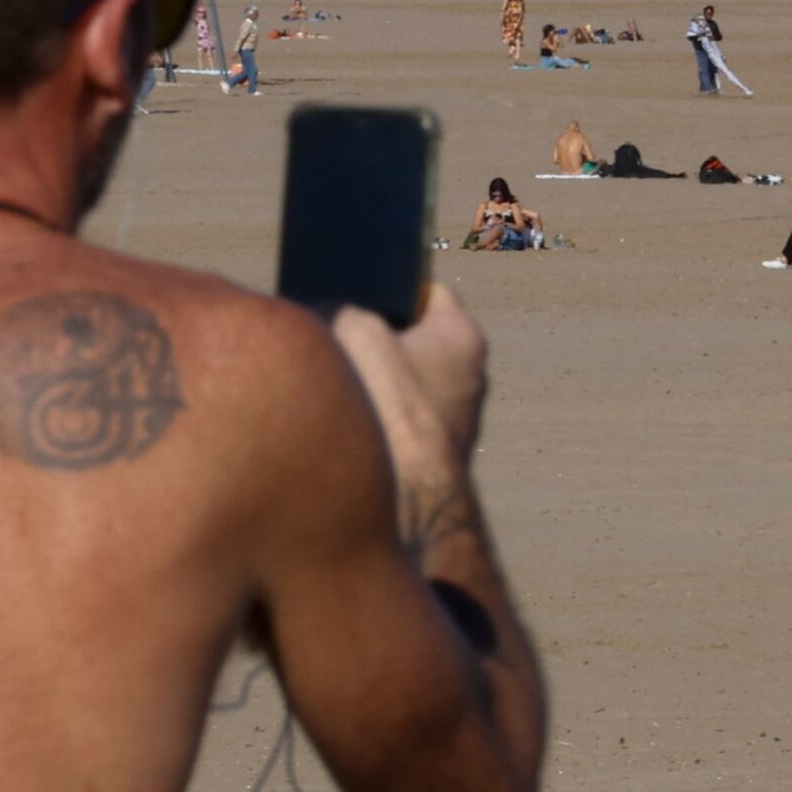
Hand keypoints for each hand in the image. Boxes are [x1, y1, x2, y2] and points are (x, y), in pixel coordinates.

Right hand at [330, 284, 488, 553]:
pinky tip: (336, 423)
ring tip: (324, 383)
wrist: (406, 508)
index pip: (420, 288)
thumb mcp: (352, 331)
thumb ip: (340, 306)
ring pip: (394, 383)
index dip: (379, 283)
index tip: (347, 288)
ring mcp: (449, 420)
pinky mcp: (427, 456)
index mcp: (461, 337)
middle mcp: (467, 378)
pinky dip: (365, 419)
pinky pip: (390, 421)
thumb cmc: (389, 409)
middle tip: (325, 335)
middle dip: (364, 334)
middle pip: (404, 337)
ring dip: (361, 382)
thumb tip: (325, 314)